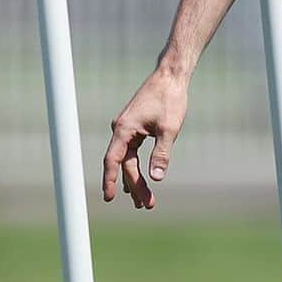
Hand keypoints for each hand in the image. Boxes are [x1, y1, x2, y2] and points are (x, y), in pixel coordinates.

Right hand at [102, 69, 187, 209]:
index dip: (110, 181)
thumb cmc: (171, 99)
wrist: (172, 76)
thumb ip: (161, 154)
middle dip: (135, 185)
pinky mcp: (136, 125)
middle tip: (146, 205)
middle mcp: (122, 129)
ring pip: (129, 159)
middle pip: (124, 164)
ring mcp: (128, 127)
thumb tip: (156, 178)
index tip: (109, 198)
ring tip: (143, 200)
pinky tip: (141, 178)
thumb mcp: (169, 129)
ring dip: (136, 177)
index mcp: (124, 130)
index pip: (113, 161)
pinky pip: (133, 151)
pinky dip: (137, 165)